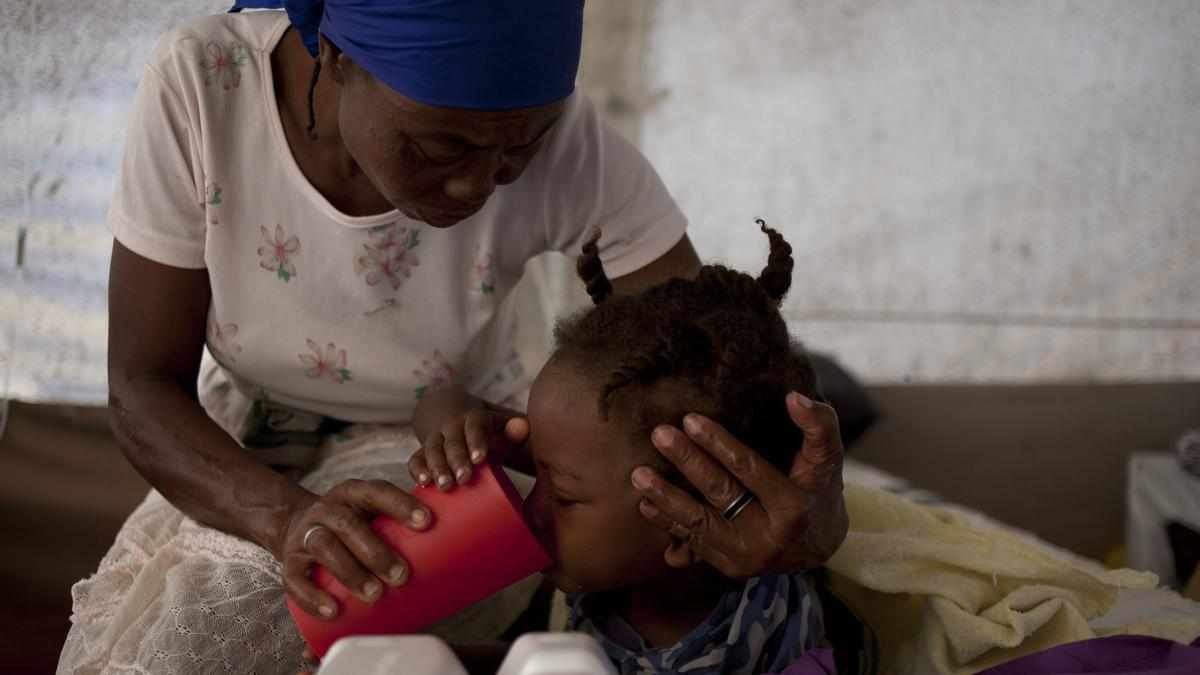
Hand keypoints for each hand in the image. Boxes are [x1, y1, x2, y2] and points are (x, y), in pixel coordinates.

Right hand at [278, 479, 431, 619]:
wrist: (295, 524)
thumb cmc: (352, 526)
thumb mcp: (371, 515)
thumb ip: (401, 529)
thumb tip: (455, 556)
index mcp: (353, 493)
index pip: (377, 492)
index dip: (401, 504)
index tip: (427, 523)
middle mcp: (327, 509)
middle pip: (349, 524)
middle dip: (376, 551)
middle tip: (402, 576)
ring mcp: (305, 534)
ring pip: (324, 548)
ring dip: (350, 572)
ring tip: (374, 595)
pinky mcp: (289, 561)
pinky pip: (295, 578)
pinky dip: (313, 596)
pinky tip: (333, 611)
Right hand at [409, 408, 529, 490]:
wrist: (458, 420)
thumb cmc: (489, 432)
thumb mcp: (503, 427)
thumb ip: (514, 431)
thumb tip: (522, 426)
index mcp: (474, 417)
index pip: (475, 426)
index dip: (476, 441)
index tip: (480, 459)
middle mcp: (451, 425)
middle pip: (453, 441)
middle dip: (457, 460)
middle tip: (464, 479)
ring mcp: (436, 438)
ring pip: (433, 449)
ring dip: (437, 467)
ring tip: (445, 485)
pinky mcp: (423, 451)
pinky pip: (416, 458)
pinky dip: (417, 469)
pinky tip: (423, 483)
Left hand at [631, 392, 847, 576]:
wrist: (821, 544)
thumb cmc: (819, 487)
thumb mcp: (828, 457)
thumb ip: (818, 425)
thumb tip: (794, 397)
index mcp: (794, 507)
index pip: (749, 470)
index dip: (719, 444)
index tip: (690, 419)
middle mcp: (769, 538)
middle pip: (720, 493)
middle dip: (686, 462)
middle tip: (659, 434)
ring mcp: (747, 558)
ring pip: (698, 524)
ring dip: (665, 499)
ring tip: (638, 474)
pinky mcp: (730, 569)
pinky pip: (693, 544)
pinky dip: (668, 524)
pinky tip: (646, 504)